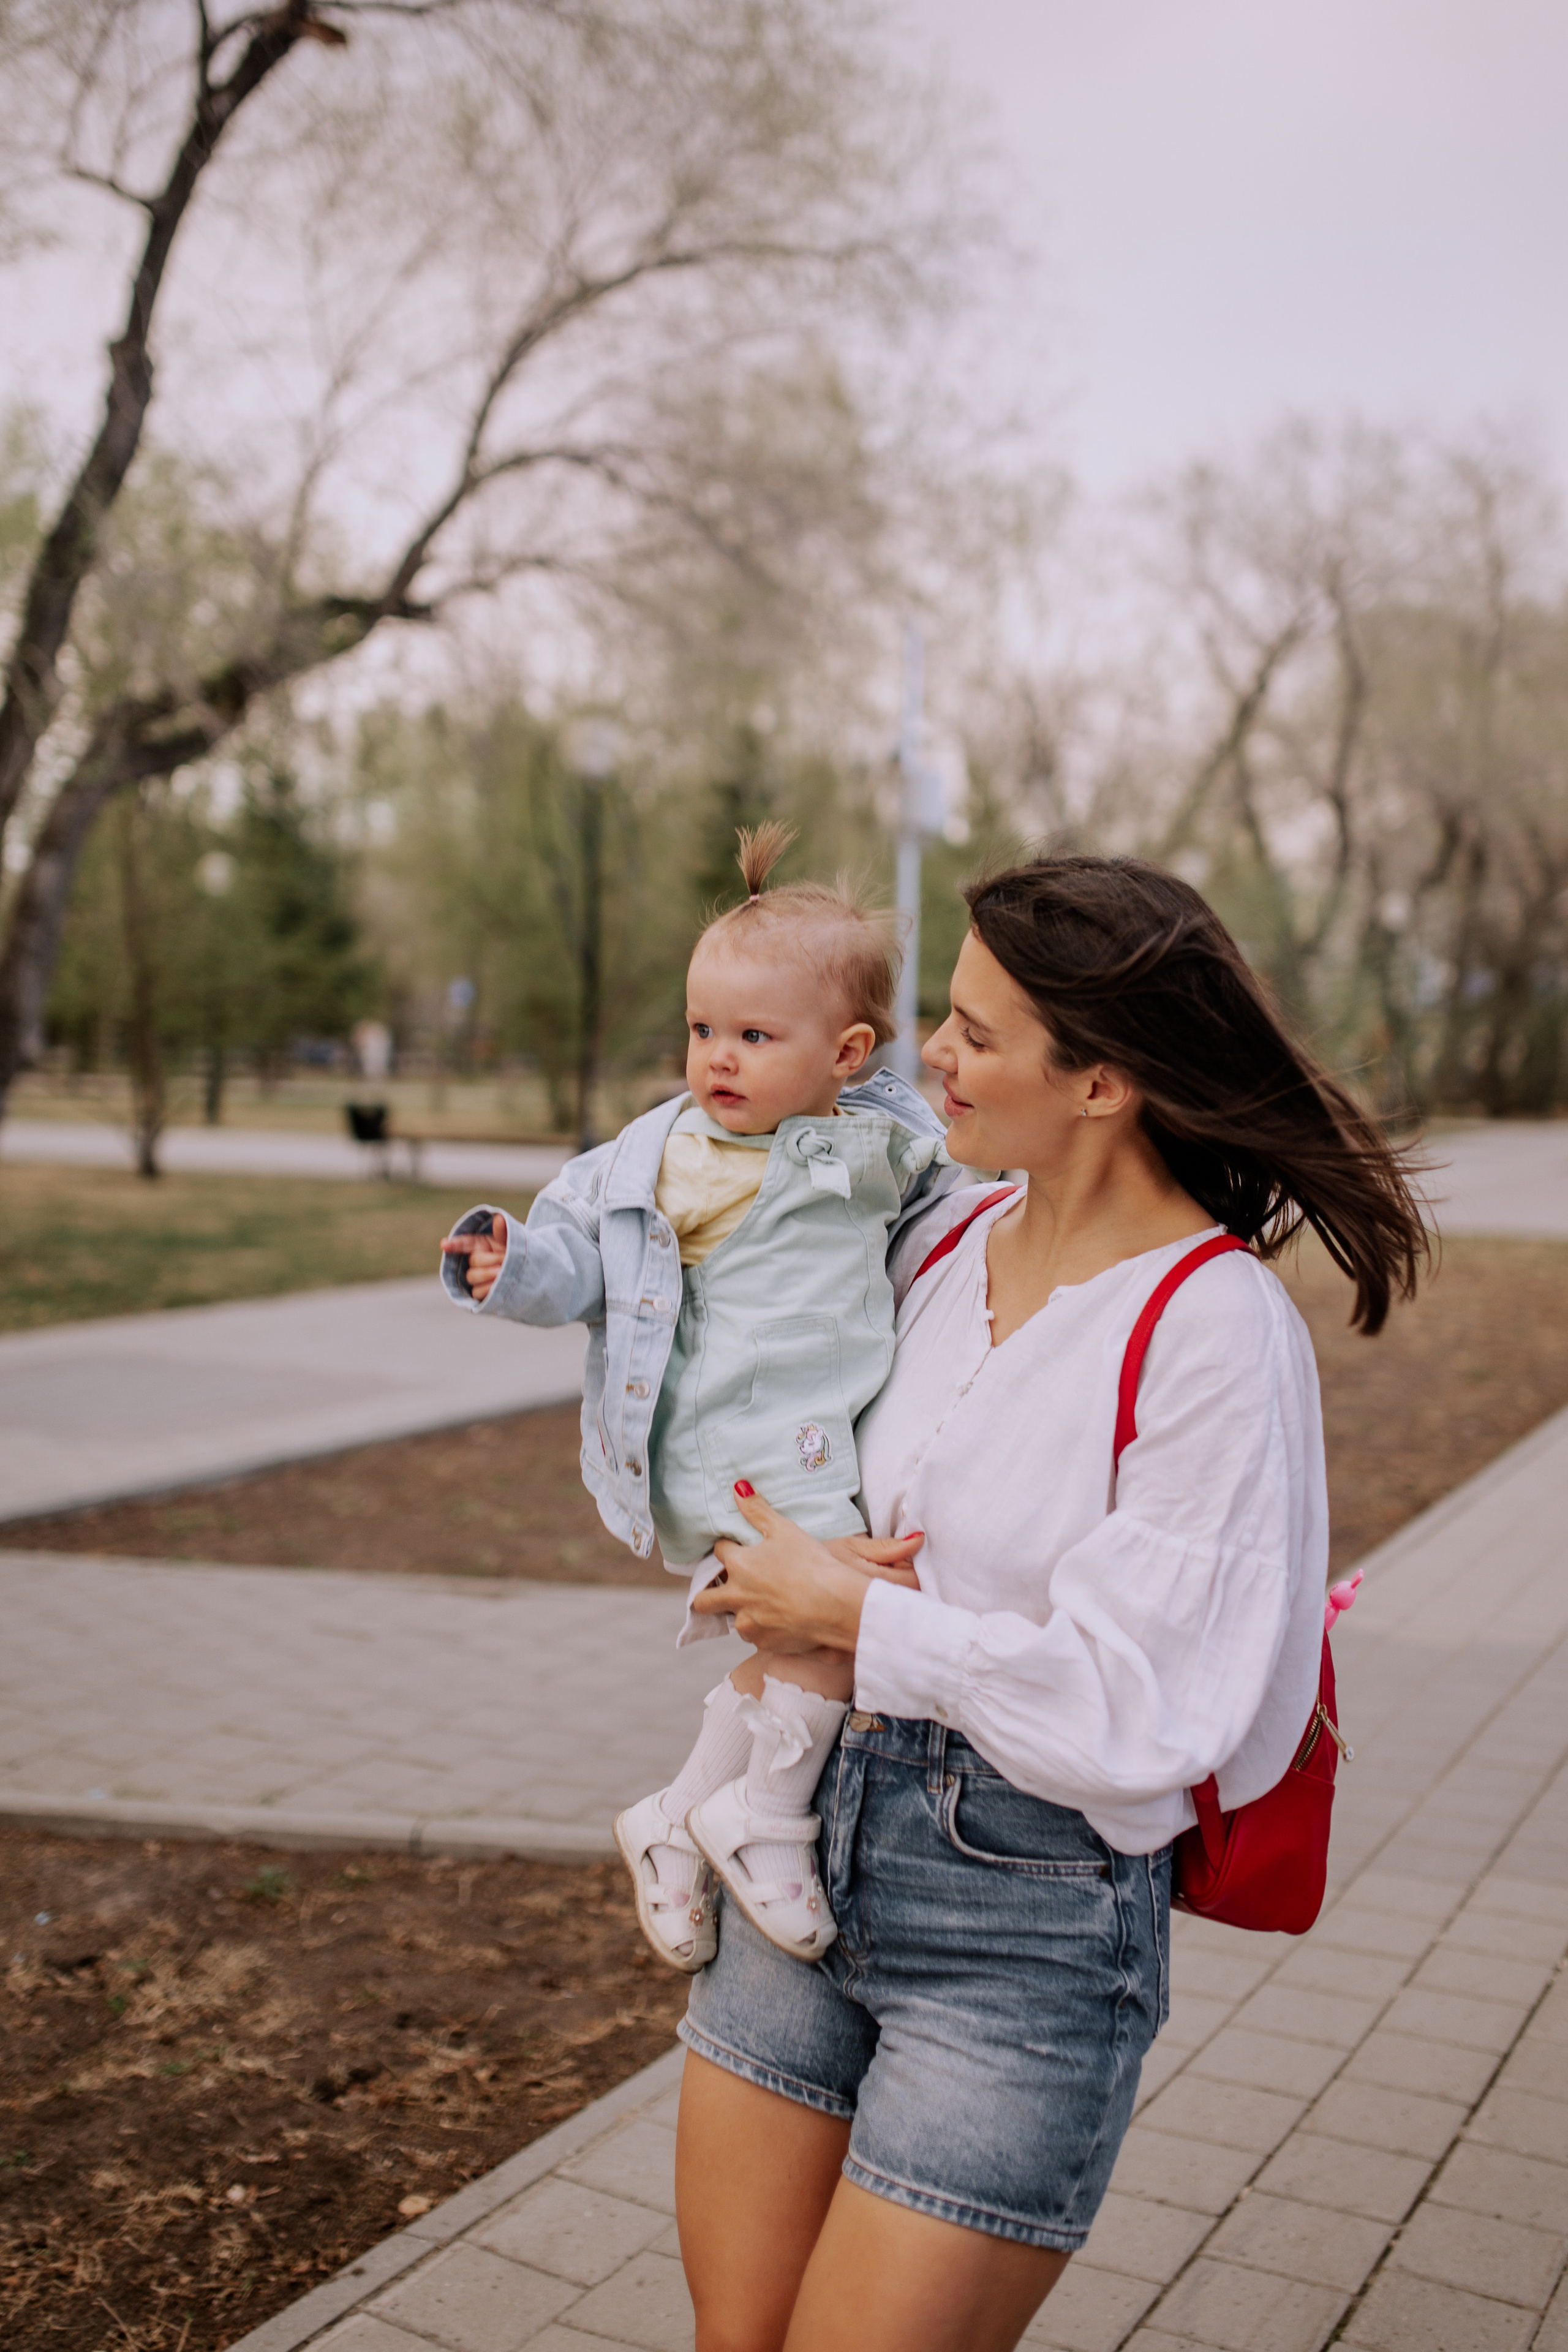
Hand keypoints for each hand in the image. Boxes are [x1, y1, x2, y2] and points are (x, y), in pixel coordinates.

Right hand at [441, 1212, 507, 1302]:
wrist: (527, 1275)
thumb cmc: (515, 1254)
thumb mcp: (511, 1242)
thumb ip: (504, 1233)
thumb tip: (500, 1219)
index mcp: (480, 1244)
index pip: (464, 1243)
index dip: (455, 1244)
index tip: (444, 1245)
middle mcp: (475, 1260)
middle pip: (473, 1260)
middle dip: (490, 1260)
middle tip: (505, 1259)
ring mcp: (476, 1277)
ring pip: (472, 1277)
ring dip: (487, 1274)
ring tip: (501, 1273)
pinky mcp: (479, 1292)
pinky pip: (476, 1292)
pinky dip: (487, 1289)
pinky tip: (496, 1286)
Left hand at [693, 1485, 918, 1652]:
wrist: (835, 1605)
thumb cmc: (811, 1564)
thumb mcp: (784, 1530)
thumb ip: (757, 1510)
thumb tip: (737, 1487)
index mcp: (739, 1566)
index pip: (719, 1552)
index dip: (728, 1548)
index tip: (738, 1548)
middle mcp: (736, 1597)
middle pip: (703, 1599)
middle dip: (708, 1593)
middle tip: (725, 1587)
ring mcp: (748, 1623)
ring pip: (732, 1619)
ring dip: (741, 1611)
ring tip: (763, 1604)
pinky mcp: (763, 1643)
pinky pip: (755, 1636)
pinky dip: (763, 1628)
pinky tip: (780, 1620)